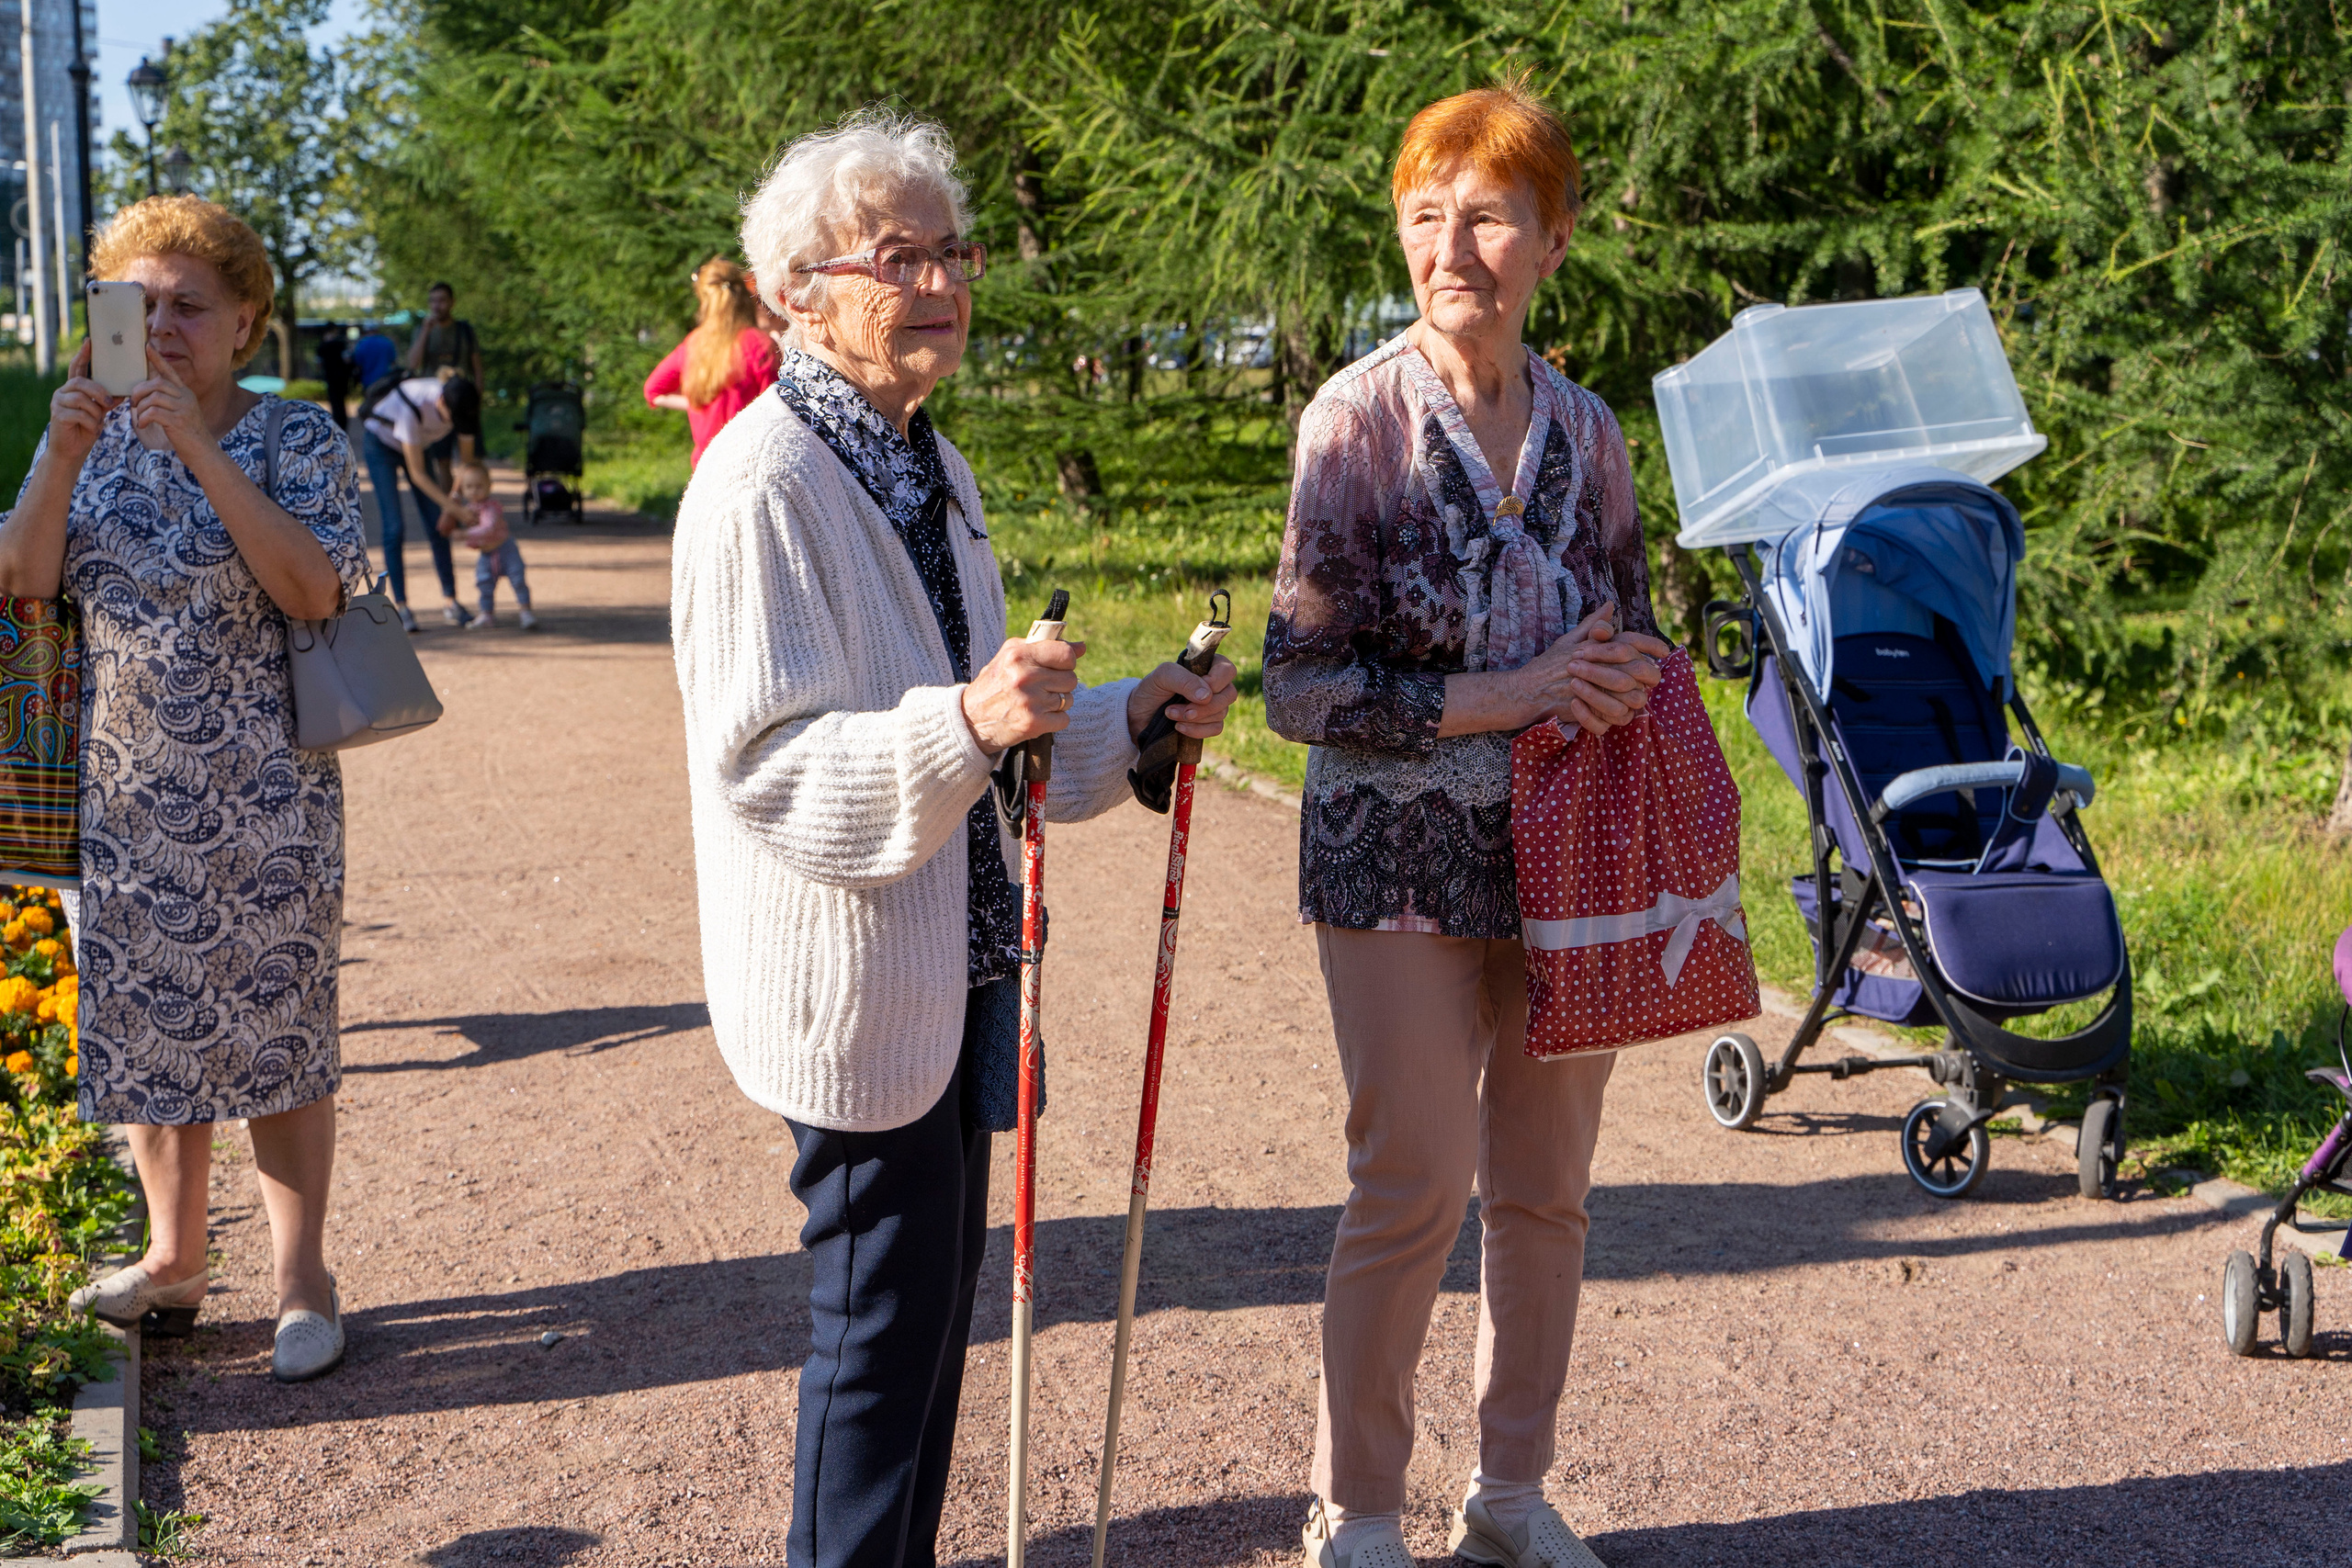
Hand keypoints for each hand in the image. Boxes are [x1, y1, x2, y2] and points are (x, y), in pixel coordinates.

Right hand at [44, 342, 120, 467]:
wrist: (72, 451)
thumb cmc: (86, 429)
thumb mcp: (100, 412)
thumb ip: (107, 400)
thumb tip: (123, 392)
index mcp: (73, 389)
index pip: (77, 368)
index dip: (84, 355)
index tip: (90, 342)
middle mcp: (62, 392)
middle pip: (81, 382)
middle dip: (98, 391)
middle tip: (109, 403)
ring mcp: (57, 403)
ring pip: (82, 399)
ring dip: (95, 411)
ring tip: (97, 421)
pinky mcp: (57, 415)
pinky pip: (80, 414)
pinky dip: (90, 422)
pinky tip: (90, 428)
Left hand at [128, 345, 206, 457]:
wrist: (203, 452)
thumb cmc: (186, 434)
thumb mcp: (179, 413)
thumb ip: (166, 402)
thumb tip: (144, 395)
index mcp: (185, 393)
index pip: (170, 372)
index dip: (158, 359)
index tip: (147, 346)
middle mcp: (186, 397)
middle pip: (156, 384)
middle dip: (139, 392)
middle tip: (133, 403)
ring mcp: (184, 409)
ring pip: (153, 398)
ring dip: (140, 408)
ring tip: (139, 417)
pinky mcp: (179, 421)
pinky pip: (153, 412)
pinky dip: (143, 418)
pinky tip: (142, 425)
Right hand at [962, 635, 1086, 754]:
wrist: (970, 720)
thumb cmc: (994, 685)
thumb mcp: (1010, 656)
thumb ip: (1044, 647)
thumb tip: (1081, 647)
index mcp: (1018, 655)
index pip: (1066, 653)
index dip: (1066, 660)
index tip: (1058, 666)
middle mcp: (1025, 676)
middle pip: (1071, 678)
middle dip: (1060, 683)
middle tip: (1041, 687)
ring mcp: (1030, 701)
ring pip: (1068, 699)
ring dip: (1057, 702)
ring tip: (1036, 702)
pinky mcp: (1034, 723)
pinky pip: (1064, 719)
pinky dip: (1054, 720)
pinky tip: (1037, 716)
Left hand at [1126, 654, 1238, 742]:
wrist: (1138, 716)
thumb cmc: (1151, 690)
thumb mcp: (1162, 677)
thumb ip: (1184, 680)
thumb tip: (1207, 696)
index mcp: (1206, 666)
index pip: (1227, 670)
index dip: (1215, 681)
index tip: (1195, 688)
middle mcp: (1214, 685)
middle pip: (1229, 694)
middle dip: (1204, 706)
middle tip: (1181, 709)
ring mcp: (1213, 705)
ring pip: (1222, 713)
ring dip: (1195, 717)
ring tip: (1170, 714)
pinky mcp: (1208, 724)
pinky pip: (1216, 728)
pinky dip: (1197, 730)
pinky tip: (1179, 727)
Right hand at [1517, 605, 1670, 735]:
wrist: (1528, 691)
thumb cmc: (1548, 665)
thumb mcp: (1570, 639)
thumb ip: (1594, 624)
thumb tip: (1610, 605)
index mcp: (1598, 647)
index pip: (1633, 642)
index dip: (1653, 645)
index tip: (1664, 650)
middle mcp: (1601, 666)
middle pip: (1641, 670)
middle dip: (1650, 674)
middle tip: (1650, 678)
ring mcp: (1598, 690)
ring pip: (1634, 697)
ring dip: (1636, 697)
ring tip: (1633, 696)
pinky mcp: (1593, 712)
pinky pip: (1618, 717)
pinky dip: (1621, 715)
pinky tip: (1618, 711)